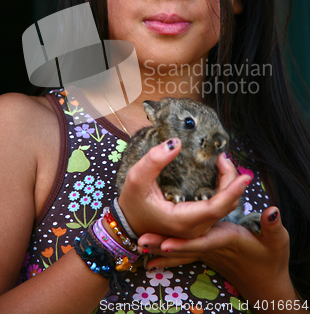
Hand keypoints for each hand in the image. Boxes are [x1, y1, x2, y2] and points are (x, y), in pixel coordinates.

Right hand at [118, 138, 250, 238]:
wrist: (127, 224)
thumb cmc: (132, 202)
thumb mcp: (137, 178)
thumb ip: (154, 160)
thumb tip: (176, 143)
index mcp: (182, 220)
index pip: (216, 207)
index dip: (232, 191)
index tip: (245, 176)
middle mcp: (194, 228)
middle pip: (225, 206)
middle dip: (232, 181)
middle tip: (224, 157)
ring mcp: (197, 228)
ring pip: (224, 208)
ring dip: (229, 185)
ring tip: (222, 162)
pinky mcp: (197, 224)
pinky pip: (218, 208)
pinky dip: (223, 191)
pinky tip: (219, 175)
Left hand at [138, 208, 296, 307]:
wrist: (266, 284)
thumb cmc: (271, 261)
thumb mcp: (277, 243)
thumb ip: (274, 228)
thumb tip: (272, 211)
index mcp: (225, 242)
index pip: (201, 243)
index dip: (183, 244)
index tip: (164, 245)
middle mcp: (212, 248)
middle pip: (183, 247)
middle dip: (161, 245)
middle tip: (141, 241)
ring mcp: (207, 252)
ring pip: (180, 252)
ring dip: (159, 250)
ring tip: (140, 247)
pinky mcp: (206, 252)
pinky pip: (184, 255)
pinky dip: (168, 257)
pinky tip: (152, 261)